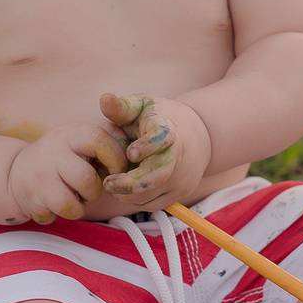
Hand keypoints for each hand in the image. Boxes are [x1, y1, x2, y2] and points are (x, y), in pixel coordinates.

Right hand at [6, 121, 126, 223]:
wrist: (15, 175)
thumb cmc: (61, 162)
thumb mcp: (79, 145)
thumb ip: (107, 143)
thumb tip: (142, 153)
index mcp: (74, 131)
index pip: (103, 135)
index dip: (117, 155)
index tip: (118, 169)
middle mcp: (58, 144)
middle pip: (97, 149)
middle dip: (106, 177)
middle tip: (103, 184)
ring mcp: (46, 167)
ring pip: (86, 183)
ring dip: (90, 196)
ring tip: (80, 194)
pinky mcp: (38, 191)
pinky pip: (69, 205)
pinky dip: (74, 210)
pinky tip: (66, 204)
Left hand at [99, 92, 210, 208]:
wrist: (198, 135)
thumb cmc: (161, 118)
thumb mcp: (143, 106)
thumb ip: (122, 107)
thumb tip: (104, 98)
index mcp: (168, 130)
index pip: (162, 138)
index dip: (148, 146)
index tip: (131, 153)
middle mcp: (179, 156)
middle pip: (158, 175)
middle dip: (130, 183)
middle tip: (108, 183)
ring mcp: (182, 178)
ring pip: (152, 195)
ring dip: (128, 194)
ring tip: (113, 185)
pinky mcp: (180, 194)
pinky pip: (154, 205)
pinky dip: (137, 200)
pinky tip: (126, 190)